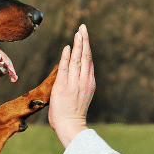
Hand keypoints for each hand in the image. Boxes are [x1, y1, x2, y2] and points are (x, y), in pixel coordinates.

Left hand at [48, 24, 95, 147]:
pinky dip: (66, 57)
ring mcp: (75, 84)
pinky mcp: (64, 87)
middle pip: (86, 56)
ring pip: (78, 60)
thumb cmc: (73, 114)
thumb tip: (75, 72)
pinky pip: (65, 69)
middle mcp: (84, 81)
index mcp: (90, 83)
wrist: (70, 126)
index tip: (84, 35)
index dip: (87, 47)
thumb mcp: (82, 95)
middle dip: (84, 40)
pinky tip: (67, 47)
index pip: (89, 61)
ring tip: (78, 32)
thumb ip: (80, 83)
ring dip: (78, 45)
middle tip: (83, 27)